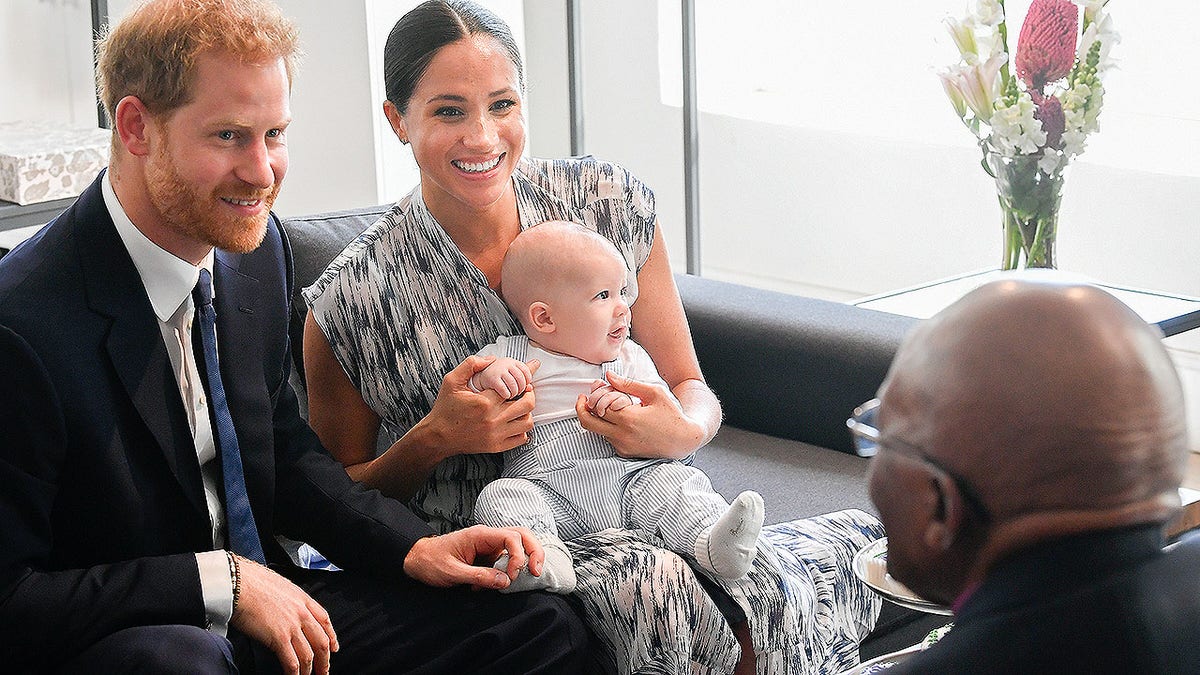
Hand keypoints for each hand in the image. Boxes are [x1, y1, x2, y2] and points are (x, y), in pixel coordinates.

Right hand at [230, 556, 337, 674]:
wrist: (238, 582)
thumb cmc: (252, 582)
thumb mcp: (280, 585)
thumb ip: (288, 600)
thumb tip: (285, 609)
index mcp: (303, 599)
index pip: (325, 620)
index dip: (331, 637)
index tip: (334, 647)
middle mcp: (302, 613)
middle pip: (321, 641)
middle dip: (325, 660)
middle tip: (324, 671)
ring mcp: (292, 626)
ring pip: (308, 655)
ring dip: (310, 670)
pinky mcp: (279, 638)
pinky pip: (292, 661)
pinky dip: (294, 673)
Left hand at [403, 525, 544, 589]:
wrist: (416, 559)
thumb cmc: (431, 562)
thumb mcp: (453, 572)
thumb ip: (479, 576)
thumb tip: (505, 581)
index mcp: (480, 535)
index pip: (511, 537)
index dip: (519, 556)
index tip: (513, 576)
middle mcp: (487, 537)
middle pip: (521, 535)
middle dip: (533, 551)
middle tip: (536, 571)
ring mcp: (488, 546)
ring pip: (517, 546)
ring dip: (525, 559)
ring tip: (528, 574)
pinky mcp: (487, 556)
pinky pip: (505, 559)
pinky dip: (507, 572)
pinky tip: (496, 584)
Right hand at [422, 356, 539, 457]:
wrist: (438, 436)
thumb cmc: (445, 407)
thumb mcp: (451, 381)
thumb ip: (470, 365)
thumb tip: (492, 359)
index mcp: (484, 402)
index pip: (514, 386)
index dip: (524, 378)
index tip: (529, 373)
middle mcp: (493, 419)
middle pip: (527, 404)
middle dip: (529, 394)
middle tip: (525, 390)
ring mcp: (496, 435)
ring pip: (527, 422)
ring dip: (527, 412)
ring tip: (520, 406)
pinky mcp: (497, 446)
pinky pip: (521, 438)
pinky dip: (523, 430)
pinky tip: (515, 422)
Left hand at [576, 372, 704, 459]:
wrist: (683, 440)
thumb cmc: (671, 414)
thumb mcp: (654, 393)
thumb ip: (628, 384)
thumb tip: (608, 376)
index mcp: (628, 418)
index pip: (598, 405)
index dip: (595, 394)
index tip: (596, 386)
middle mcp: (622, 435)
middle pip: (588, 422)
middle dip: (582, 409)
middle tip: (582, 399)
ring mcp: (622, 446)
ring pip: (597, 431)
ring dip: (597, 417)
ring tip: (607, 405)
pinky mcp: (625, 453)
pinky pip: (607, 438)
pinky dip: (607, 427)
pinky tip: (617, 417)